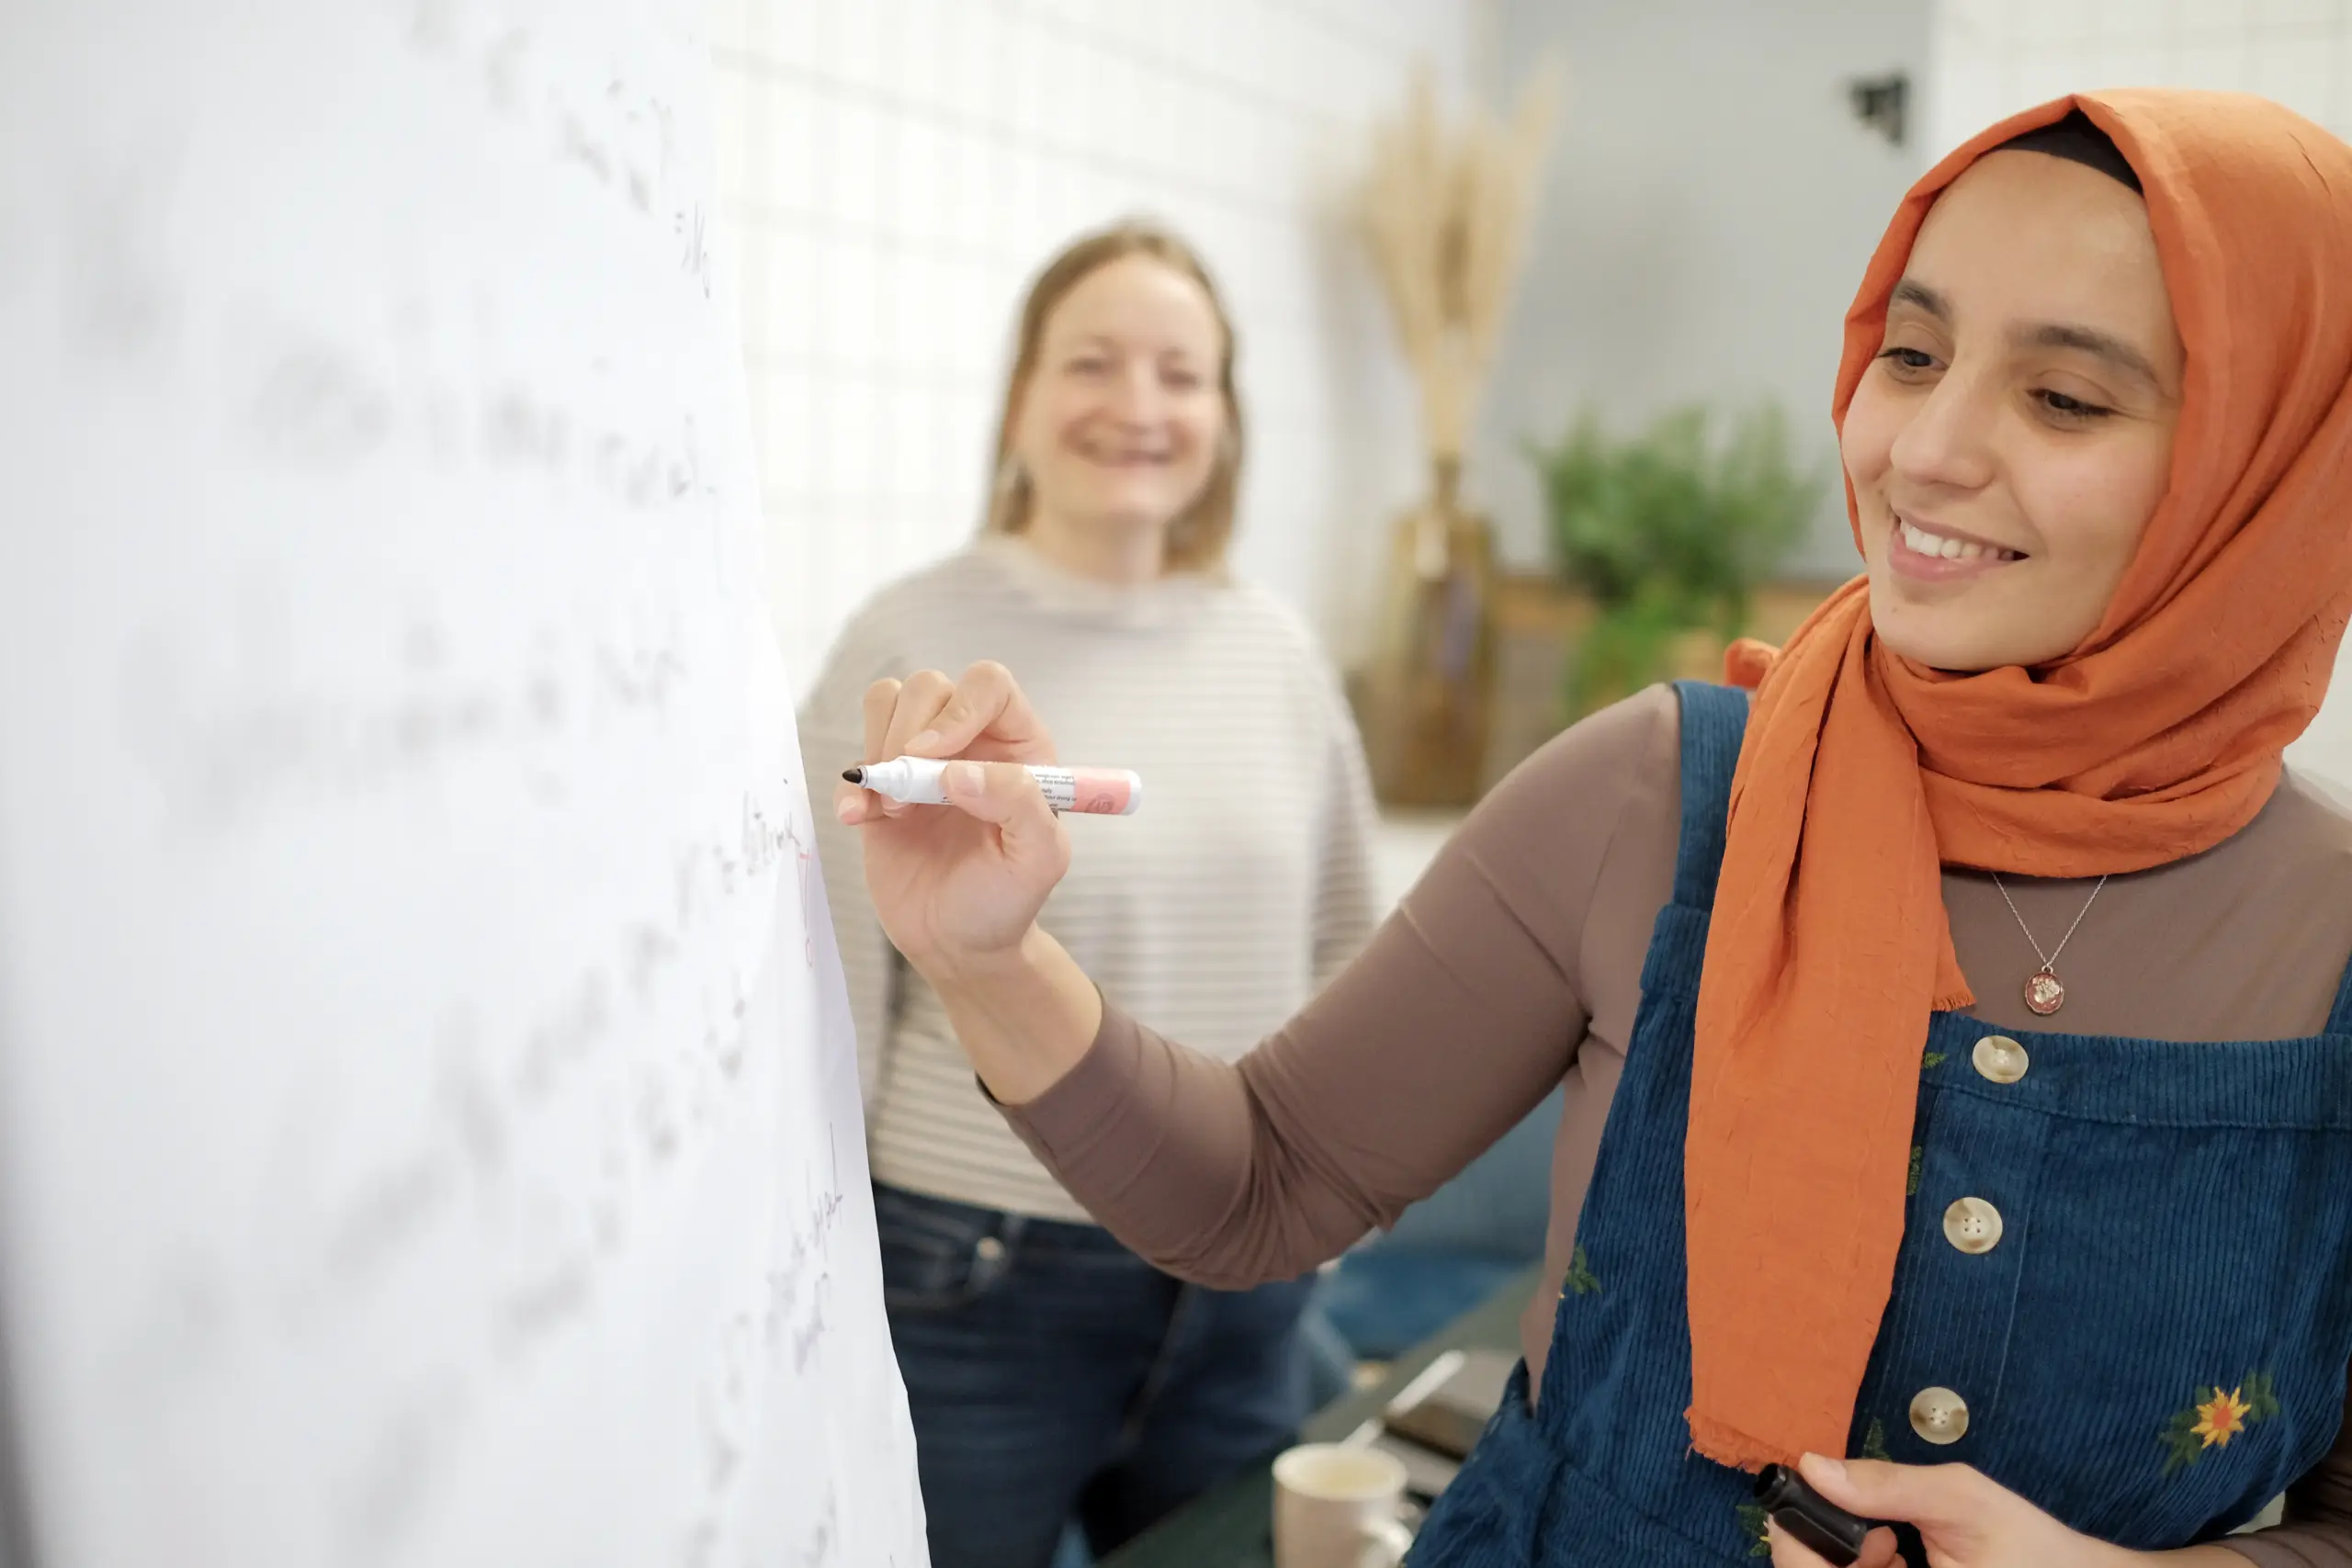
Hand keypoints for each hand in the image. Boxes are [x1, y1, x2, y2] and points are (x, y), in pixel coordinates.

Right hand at [834, 661, 1070, 981]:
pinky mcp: (884, 786)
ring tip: (892, 811)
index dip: (958, 709)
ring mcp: (924, 761)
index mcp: (1019, 748)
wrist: (960, 943)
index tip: (933, 757)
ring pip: (888, 703)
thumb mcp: (1037, 860)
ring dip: (879, 753)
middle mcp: (972, 741)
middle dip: (907, 738)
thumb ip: (1018, 804)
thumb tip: (962, 771)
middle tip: (908, 801)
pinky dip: (850, 787)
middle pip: (929, 687)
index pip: (989, 685)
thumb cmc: (1007, 900)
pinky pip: (857, 756)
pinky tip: (859, 821)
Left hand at [1765, 1453, 2146, 1567]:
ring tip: (1892, 1541)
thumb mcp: (1962, 1502)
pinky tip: (1896, 1555)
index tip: (1827, 1513)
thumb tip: (1812, 1466)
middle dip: (1823, 1553)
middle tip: (1872, 1530)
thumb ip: (1887, 1486)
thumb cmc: (2031, 1546)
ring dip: (1844, 1561)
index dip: (1798, 1547)